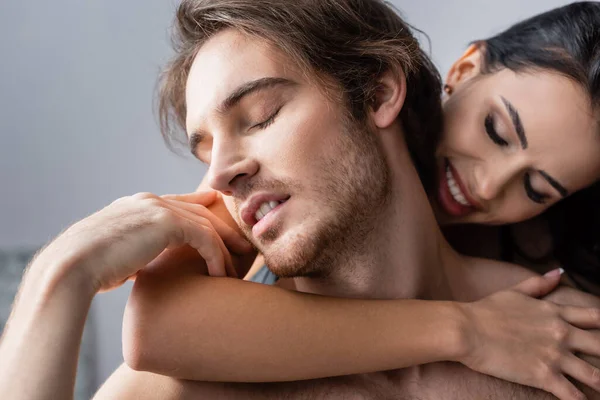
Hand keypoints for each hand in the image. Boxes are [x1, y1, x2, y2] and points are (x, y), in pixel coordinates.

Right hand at [38, 191, 251, 292]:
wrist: (72, 265)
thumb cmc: (88, 268)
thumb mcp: (115, 253)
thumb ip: (133, 252)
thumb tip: (137, 267)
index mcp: (137, 204)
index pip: (180, 203)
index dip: (204, 211)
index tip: (221, 223)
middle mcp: (150, 201)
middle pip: (200, 211)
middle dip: (224, 230)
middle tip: (242, 249)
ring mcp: (158, 208)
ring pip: (206, 224)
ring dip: (224, 249)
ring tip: (236, 270)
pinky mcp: (166, 222)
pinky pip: (204, 237)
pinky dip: (216, 257)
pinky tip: (220, 275)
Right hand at [459, 269, 599, 399]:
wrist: (466, 329)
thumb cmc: (485, 311)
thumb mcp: (514, 292)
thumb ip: (539, 283)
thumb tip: (558, 272)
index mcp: (555, 313)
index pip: (594, 316)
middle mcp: (561, 333)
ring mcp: (554, 356)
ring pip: (594, 375)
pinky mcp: (543, 376)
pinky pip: (572, 395)